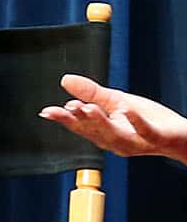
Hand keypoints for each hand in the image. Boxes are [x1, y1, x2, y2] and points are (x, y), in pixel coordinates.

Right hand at [42, 74, 186, 162]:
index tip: (48, 111)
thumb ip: (90, 92)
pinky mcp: (156, 137)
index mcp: (103, 132)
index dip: (64, 119)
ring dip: (100, 122)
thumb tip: (65, 80)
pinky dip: (135, 123)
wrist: (181, 136)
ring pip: (114, 134)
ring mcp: (135, 141)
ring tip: (88, 108)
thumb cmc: (149, 120)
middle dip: (78, 120)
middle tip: (65, 108)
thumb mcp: (116, 101)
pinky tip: (127, 111)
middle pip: (93, 131)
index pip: (80, 125)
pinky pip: (145, 132)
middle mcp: (115, 141)